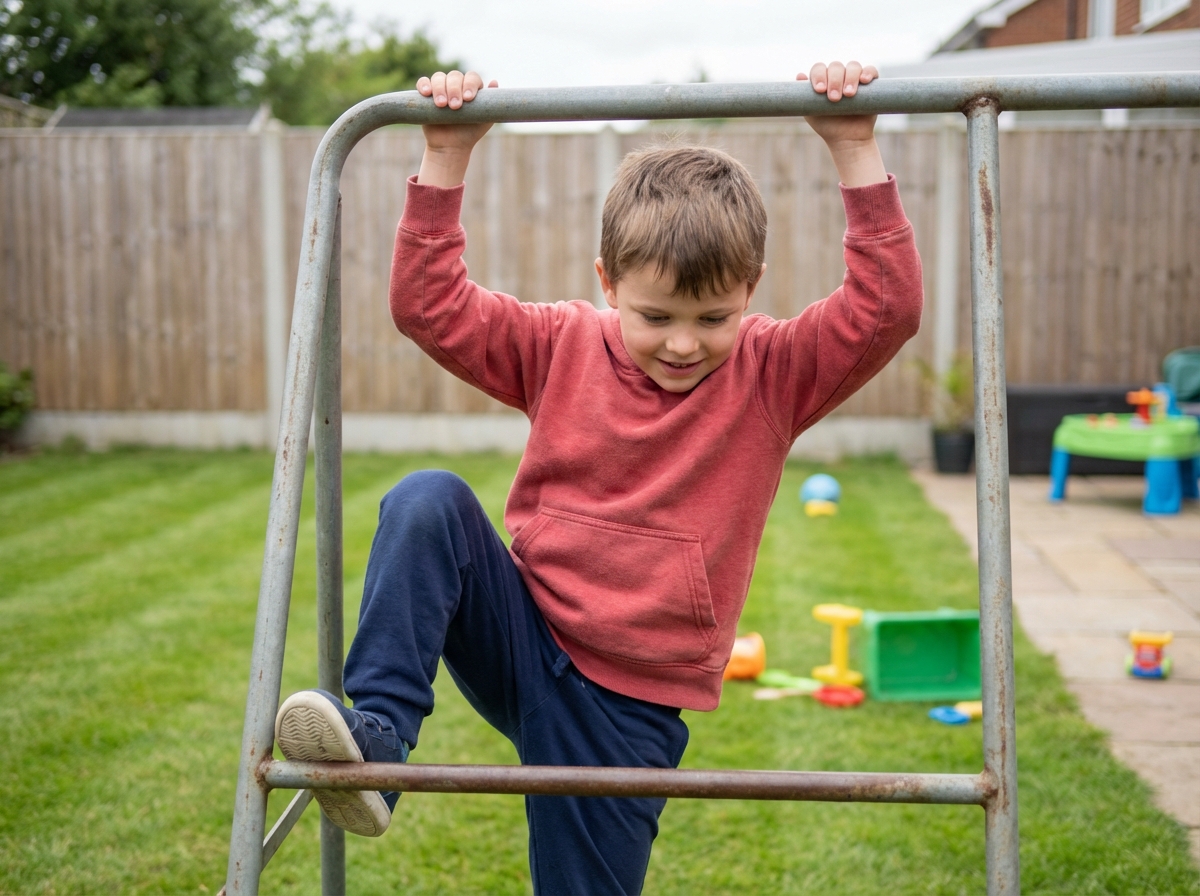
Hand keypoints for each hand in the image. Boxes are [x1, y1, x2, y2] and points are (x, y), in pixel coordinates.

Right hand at [416, 70, 498, 186]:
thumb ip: (491, 103)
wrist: (450, 147)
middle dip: (454, 89)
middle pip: (454, 76)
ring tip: (441, 105)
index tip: (469, 99)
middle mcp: (456, 85)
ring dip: (440, 88)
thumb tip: (494, 81)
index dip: (470, 84)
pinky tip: (426, 93)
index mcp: (471, 88)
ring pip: (438, 77)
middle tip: (455, 106)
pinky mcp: (426, 95)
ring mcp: (441, 88)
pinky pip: (423, 83)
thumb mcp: (485, 120)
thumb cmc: (470, 133)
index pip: (471, 77)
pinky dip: (423, 85)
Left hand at [796, 61, 877, 144]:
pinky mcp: (870, 84)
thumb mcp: (812, 113)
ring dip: (850, 78)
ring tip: (849, 94)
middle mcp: (838, 76)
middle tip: (834, 98)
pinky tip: (864, 81)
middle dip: (834, 80)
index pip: (819, 69)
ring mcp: (854, 78)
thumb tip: (799, 75)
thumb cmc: (827, 126)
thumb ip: (805, 96)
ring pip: (853, 66)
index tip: (820, 90)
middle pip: (836, 67)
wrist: (847, 139)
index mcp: (823, 80)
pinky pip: (871, 70)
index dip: (819, 76)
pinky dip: (868, 73)